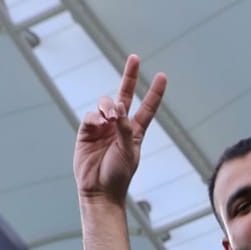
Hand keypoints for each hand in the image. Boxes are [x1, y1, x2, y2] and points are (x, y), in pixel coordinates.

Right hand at [75, 55, 166, 204]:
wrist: (99, 191)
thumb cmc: (118, 175)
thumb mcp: (128, 151)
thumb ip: (125, 128)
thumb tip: (118, 107)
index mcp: (135, 131)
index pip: (147, 107)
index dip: (155, 93)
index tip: (163, 76)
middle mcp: (119, 125)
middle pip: (125, 95)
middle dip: (129, 76)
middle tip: (135, 58)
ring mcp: (102, 127)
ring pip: (105, 103)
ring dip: (108, 106)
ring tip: (110, 118)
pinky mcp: (86, 132)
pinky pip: (90, 116)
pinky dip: (95, 117)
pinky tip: (99, 124)